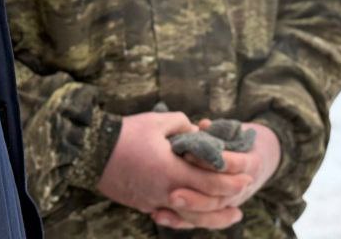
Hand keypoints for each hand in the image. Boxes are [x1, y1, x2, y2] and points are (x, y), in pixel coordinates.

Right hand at [97, 111, 250, 229]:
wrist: (92, 154)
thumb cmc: (127, 134)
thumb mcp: (160, 121)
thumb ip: (184, 125)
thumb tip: (198, 132)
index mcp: (173, 172)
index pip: (211, 182)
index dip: (232, 181)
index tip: (248, 176)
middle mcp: (166, 193)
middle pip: (205, 206)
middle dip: (227, 201)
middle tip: (244, 194)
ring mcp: (154, 202)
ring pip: (189, 217)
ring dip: (212, 218)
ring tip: (230, 216)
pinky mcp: (144, 205)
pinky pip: (173, 215)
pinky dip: (190, 216)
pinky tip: (198, 213)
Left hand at [154, 121, 281, 229]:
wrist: (255, 156)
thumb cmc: (240, 137)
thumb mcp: (234, 131)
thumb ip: (218, 130)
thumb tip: (203, 125)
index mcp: (252, 163)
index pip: (234, 166)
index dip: (209, 162)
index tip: (187, 155)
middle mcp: (243, 187)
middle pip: (219, 199)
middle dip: (195, 198)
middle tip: (172, 194)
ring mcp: (231, 201)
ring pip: (209, 214)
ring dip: (185, 213)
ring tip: (160, 211)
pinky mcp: (216, 210)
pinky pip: (198, 219)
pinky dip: (178, 220)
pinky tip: (158, 215)